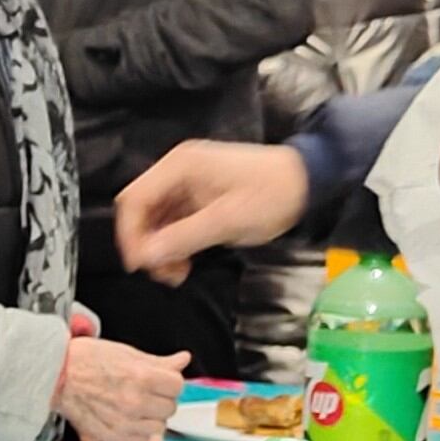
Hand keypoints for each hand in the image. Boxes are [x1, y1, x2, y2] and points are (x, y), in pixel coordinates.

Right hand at [53, 334, 185, 440]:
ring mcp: (124, 422)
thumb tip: (183, 359)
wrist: (55, 374)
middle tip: (144, 392)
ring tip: (133, 407)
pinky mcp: (111, 437)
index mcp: (143, 377)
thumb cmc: (86, 360)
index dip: (169, 381)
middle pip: (169, 408)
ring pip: (157, 428)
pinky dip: (136, 436)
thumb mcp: (126, 353)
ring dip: (149, 419)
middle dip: (160, 400)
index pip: (177, 385)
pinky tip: (126, 422)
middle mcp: (136, 402)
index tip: (160, 380)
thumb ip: (159, 362)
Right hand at [115, 142, 310, 282]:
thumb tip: (145, 257)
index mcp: (180, 166)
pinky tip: (186, 263)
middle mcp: (177, 170)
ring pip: (156, 219)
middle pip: (142, 209)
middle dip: (147, 244)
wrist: (309, 183)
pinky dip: (175, 243)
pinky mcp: (199, 196)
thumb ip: (183, 238)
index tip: (139, 265)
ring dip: (161, 247)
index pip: (135, 199)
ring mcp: (188, 183)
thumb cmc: (271, 196)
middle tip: (164, 274)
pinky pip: (174, 221)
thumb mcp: (228, 220)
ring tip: (178, 274)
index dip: (130, 234)